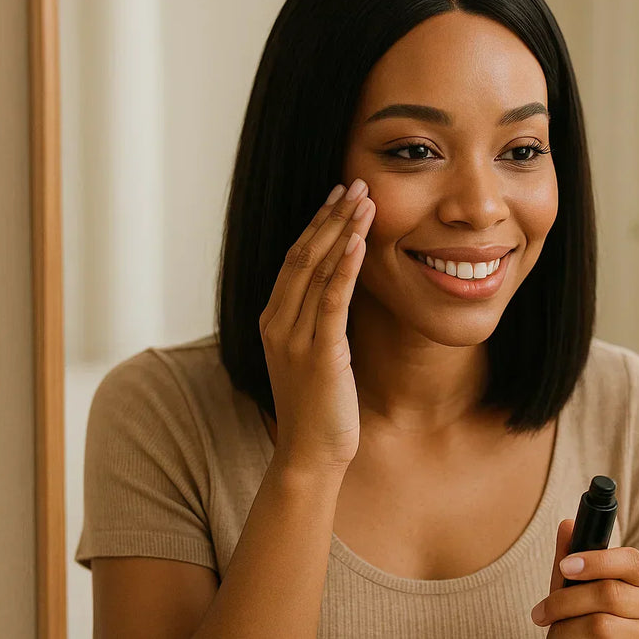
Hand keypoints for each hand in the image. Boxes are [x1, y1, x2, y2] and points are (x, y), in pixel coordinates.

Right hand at [258, 178, 374, 470]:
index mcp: (274, 321)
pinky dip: (345, 267)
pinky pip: (331, 301)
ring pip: (316, 270)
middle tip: (355, 183)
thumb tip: (343, 289)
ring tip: (364, 200)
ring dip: (342, 231)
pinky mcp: (319, 353)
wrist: (310, 455)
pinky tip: (360, 241)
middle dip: (330, 216)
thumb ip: (320, 322)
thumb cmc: (318, 408)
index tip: (338, 196)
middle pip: (303, 255)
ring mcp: (294, 338)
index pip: (294, 259)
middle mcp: (277, 323)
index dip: (317, 224)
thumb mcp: (314, 356)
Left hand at [531, 519, 638, 636]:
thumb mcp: (574, 585)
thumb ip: (571, 556)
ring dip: (566, 627)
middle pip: (608, 593)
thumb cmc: (583, 615)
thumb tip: (567, 524)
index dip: (597, 560)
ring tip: (554, 630)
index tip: (565, 565)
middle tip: (541, 611)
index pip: (630, 559)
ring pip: (600, 624)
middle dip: (565, 601)